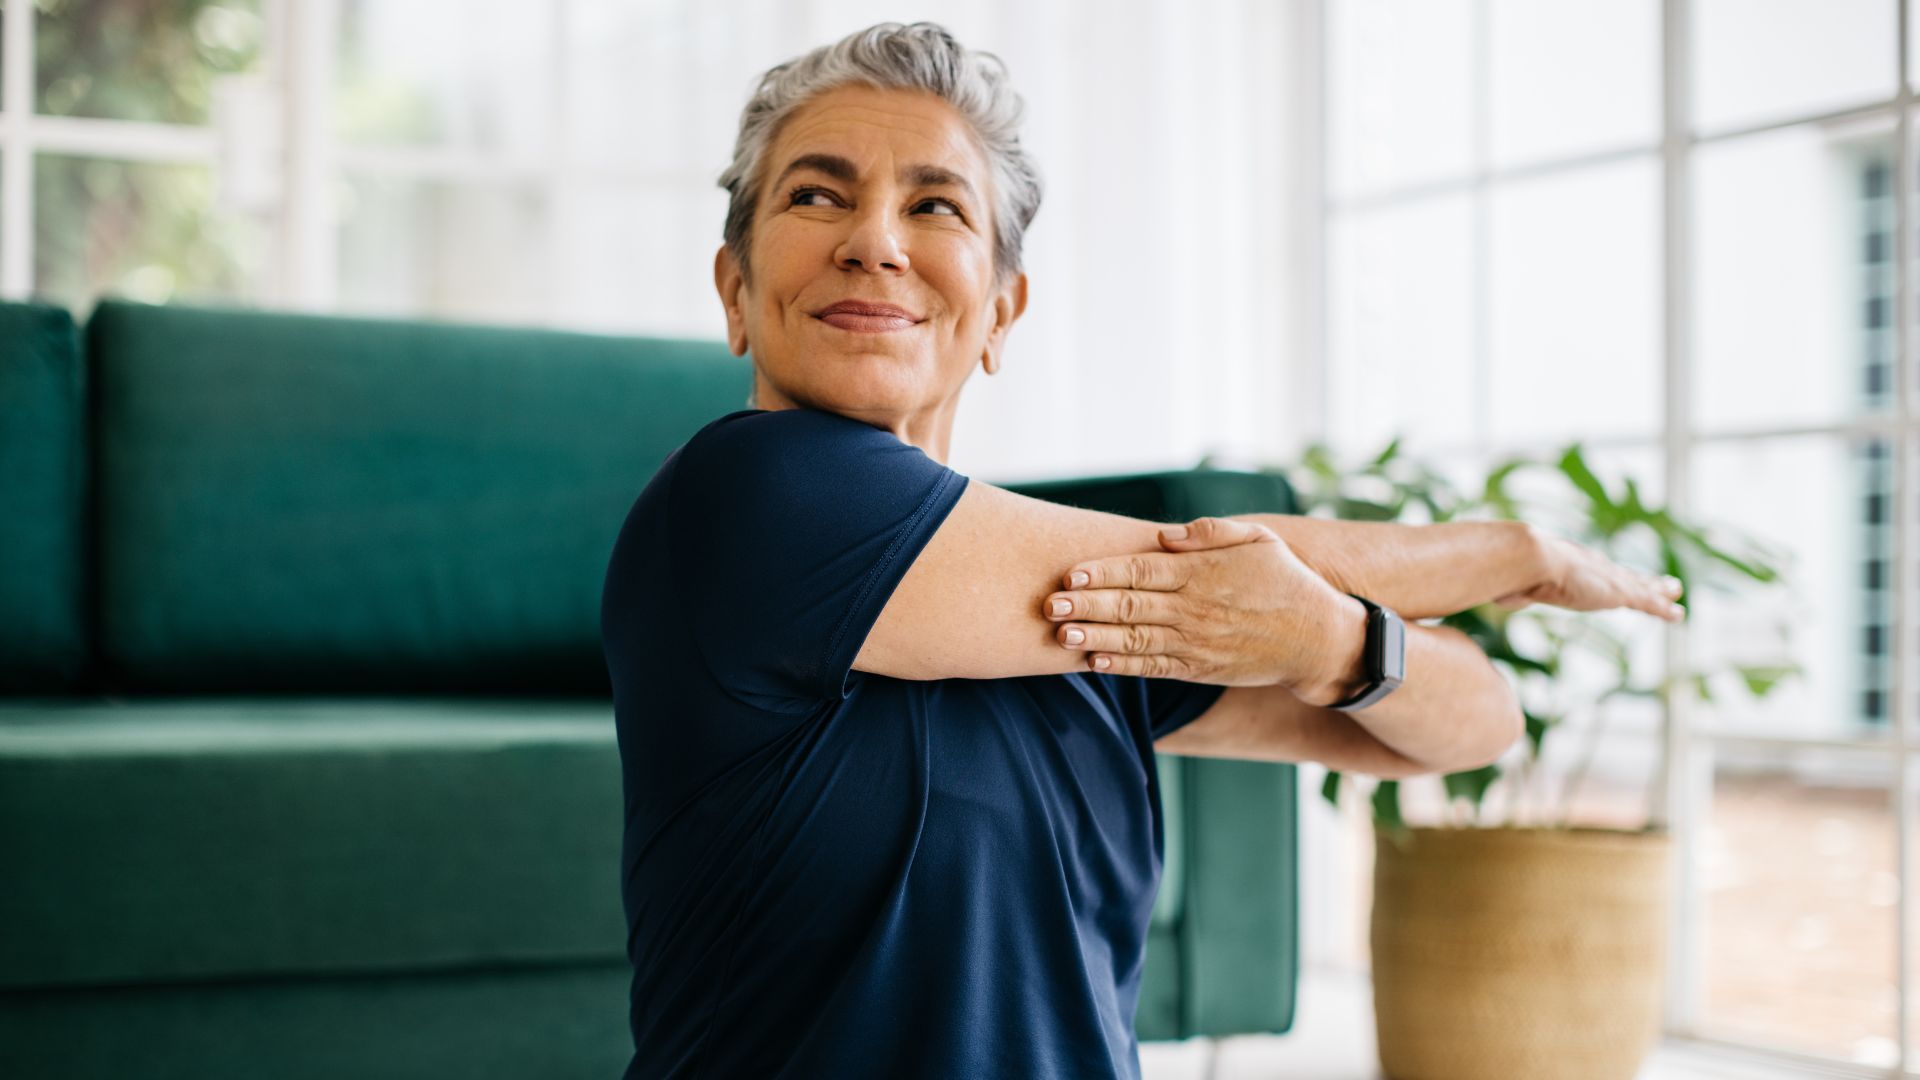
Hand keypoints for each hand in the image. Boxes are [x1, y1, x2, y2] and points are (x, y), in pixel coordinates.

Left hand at [1040, 516, 1353, 688]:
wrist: (1318, 640)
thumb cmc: (1285, 580)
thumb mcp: (1258, 538)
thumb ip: (1211, 531)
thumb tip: (1165, 534)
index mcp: (1202, 572)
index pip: (1141, 570)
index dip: (1102, 573)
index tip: (1070, 574)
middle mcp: (1194, 608)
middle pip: (1129, 606)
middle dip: (1086, 606)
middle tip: (1049, 605)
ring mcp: (1196, 642)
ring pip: (1135, 640)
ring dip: (1095, 639)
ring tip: (1060, 635)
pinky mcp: (1200, 669)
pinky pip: (1154, 668)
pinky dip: (1123, 666)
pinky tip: (1095, 662)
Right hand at [1496, 528, 1686, 621]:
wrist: (1529, 558)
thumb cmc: (1516, 570)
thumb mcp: (1516, 584)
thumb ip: (1516, 591)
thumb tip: (1503, 597)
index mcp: (1571, 564)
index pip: (1597, 571)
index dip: (1610, 576)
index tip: (1619, 578)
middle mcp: (1593, 567)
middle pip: (1624, 574)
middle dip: (1642, 578)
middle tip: (1660, 580)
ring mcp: (1608, 579)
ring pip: (1641, 585)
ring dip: (1660, 590)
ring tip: (1676, 590)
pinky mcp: (1619, 592)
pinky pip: (1647, 602)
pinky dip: (1662, 608)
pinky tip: (1678, 615)